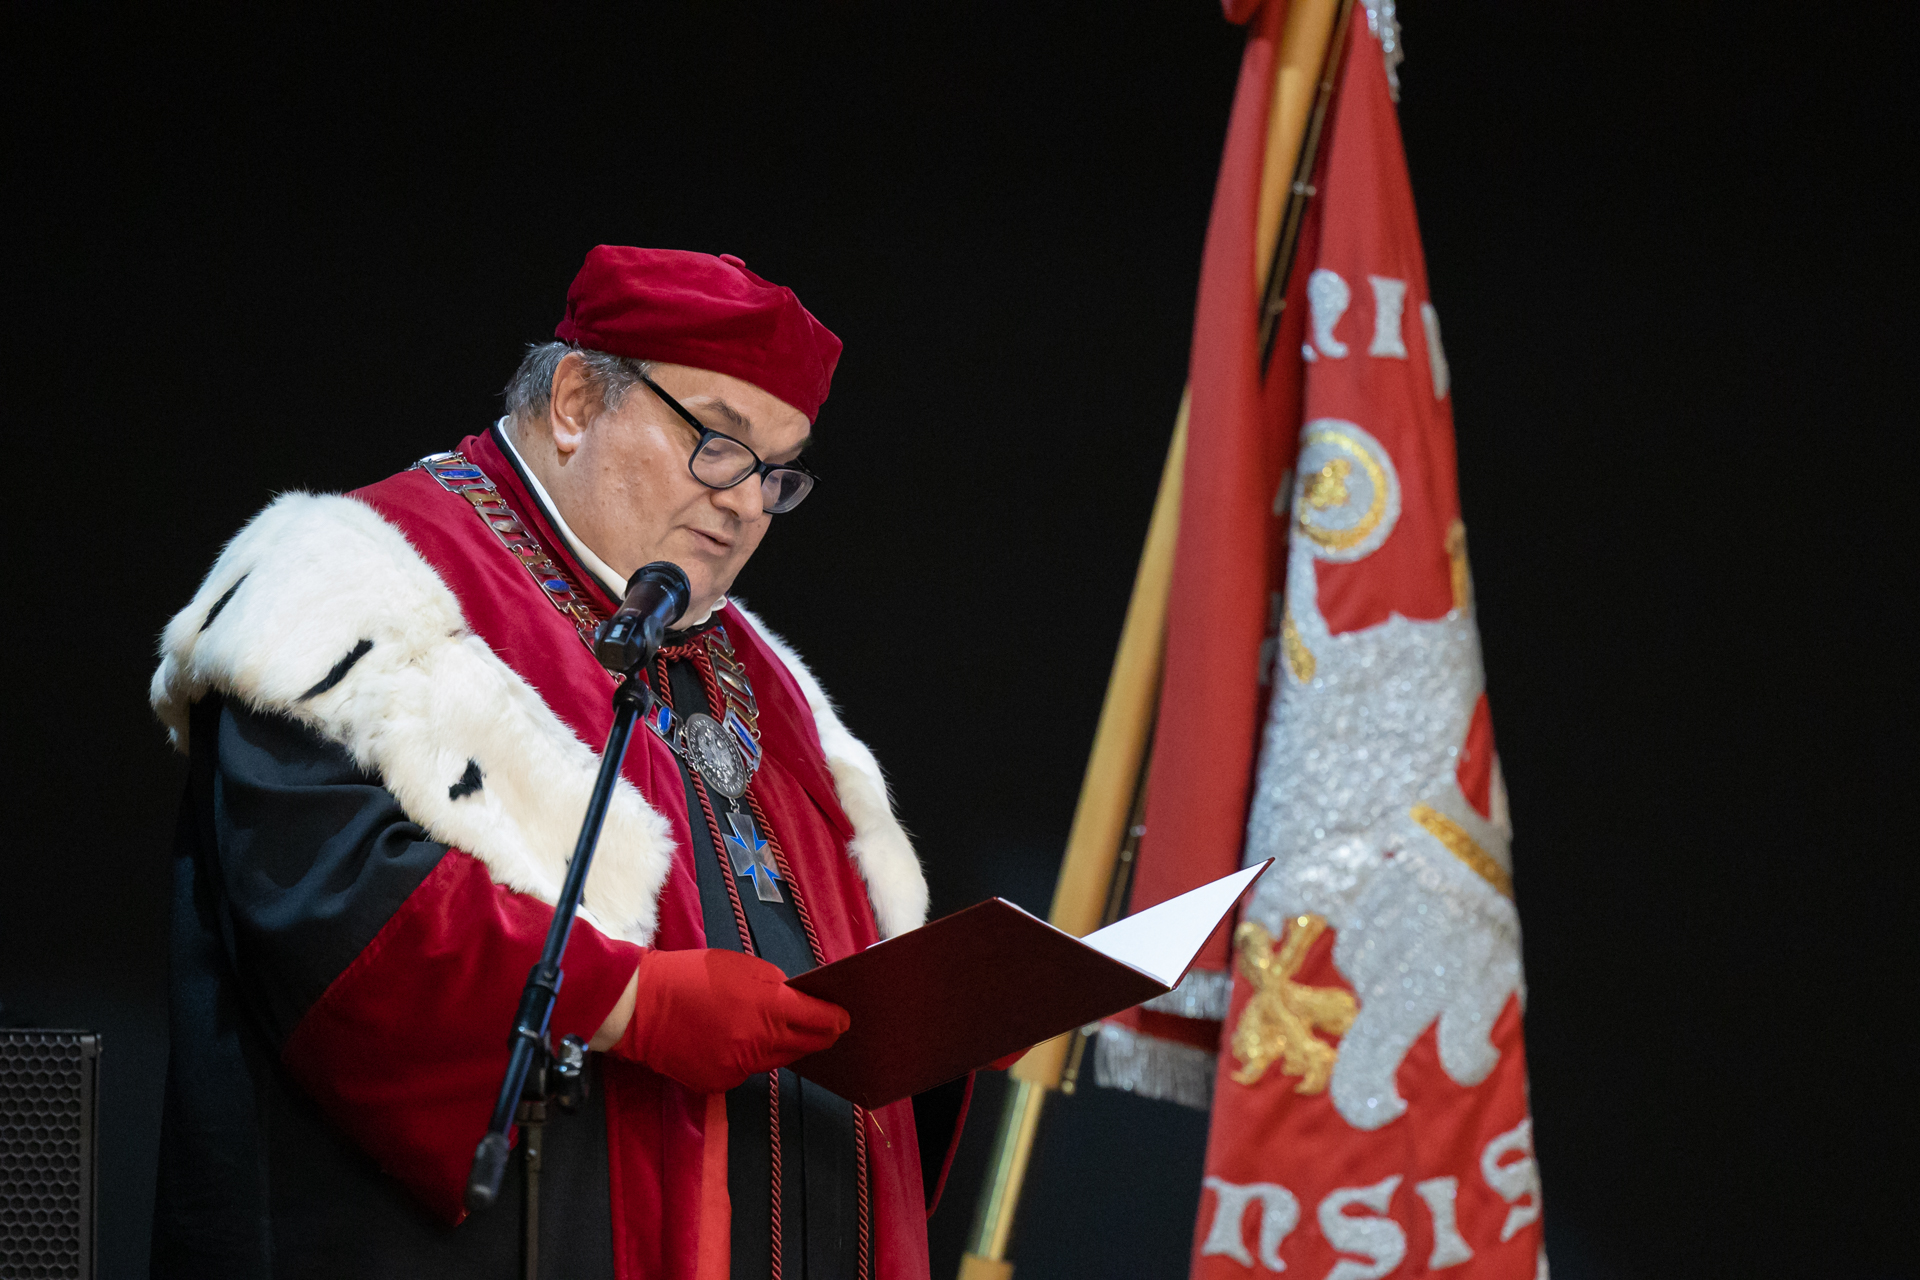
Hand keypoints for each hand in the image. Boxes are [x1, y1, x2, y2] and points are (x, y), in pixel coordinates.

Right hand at [614, 948, 849, 1093]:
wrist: (643, 1006)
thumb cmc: (692, 976)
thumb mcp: (742, 966)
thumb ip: (776, 986)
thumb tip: (799, 1002)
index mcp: (768, 1007)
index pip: (819, 1021)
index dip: (836, 1020)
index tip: (844, 1019)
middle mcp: (759, 1042)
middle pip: (805, 1046)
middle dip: (817, 1036)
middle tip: (825, 1028)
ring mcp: (739, 1067)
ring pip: (777, 1060)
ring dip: (782, 1046)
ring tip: (776, 1030)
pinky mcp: (721, 1082)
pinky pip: (747, 1071)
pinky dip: (748, 1057)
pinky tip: (734, 1041)